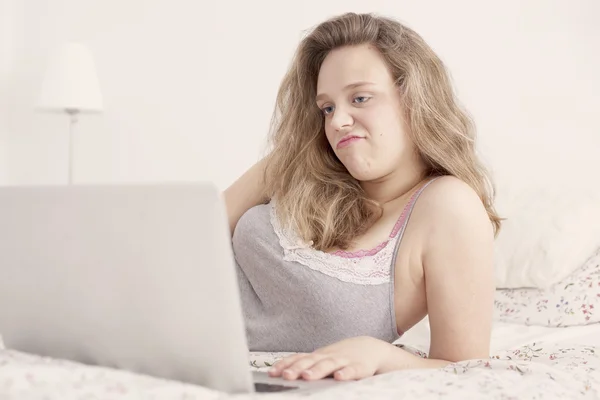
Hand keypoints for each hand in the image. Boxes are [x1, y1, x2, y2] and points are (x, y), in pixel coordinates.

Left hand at [268, 336, 400, 380]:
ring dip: (317, 370)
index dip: (285, 364)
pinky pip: (352, 370)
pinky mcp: (360, 367)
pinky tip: (339, 378)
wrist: (370, 348)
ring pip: (328, 365)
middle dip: (297, 368)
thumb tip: (283, 375)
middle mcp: (328, 357)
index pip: (298, 358)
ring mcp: (343, 361)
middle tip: (286, 376)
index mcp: (317, 356)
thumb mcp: (323, 360)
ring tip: (307, 376)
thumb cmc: (341, 357)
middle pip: (310, 361)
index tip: (272, 373)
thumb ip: (307, 366)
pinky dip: (346, 373)